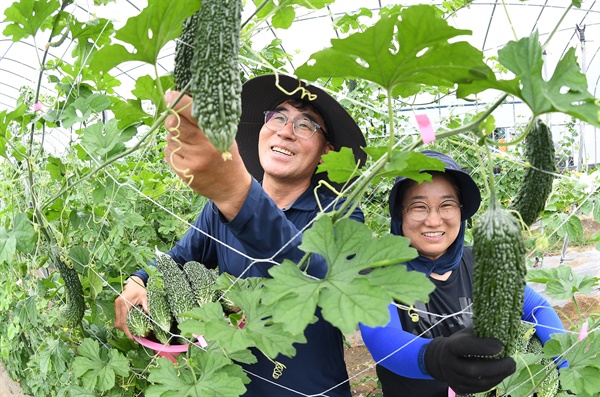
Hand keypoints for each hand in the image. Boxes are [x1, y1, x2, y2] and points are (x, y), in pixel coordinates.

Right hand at [114, 276, 147, 339]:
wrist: (133, 282)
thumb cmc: (139, 288)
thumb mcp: (144, 296)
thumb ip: (146, 305)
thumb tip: (149, 314)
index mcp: (123, 303)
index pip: (123, 321)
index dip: (127, 330)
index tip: (132, 337)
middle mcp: (117, 305)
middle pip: (118, 323)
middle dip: (124, 331)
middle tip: (133, 336)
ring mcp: (116, 305)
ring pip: (116, 321)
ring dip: (122, 328)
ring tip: (131, 332)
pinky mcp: (116, 306)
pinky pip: (117, 317)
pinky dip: (122, 323)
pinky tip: (128, 325)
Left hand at [163, 91, 251, 219]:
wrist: (231, 188)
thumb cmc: (227, 157)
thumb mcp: (225, 136)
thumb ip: (207, 122)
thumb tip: (184, 103)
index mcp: (215, 135)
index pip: (192, 112)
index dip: (178, 102)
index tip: (170, 96)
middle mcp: (202, 147)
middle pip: (175, 124)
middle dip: (172, 119)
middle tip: (177, 119)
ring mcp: (191, 160)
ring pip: (170, 138)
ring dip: (175, 137)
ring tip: (190, 144)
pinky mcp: (182, 171)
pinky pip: (169, 152)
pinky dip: (174, 150)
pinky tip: (187, 155)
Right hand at [423, 327, 515, 394]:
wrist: (442, 360)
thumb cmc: (459, 343)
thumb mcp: (466, 334)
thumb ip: (480, 333)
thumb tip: (502, 330)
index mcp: (449, 347)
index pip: (464, 347)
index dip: (482, 347)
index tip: (500, 345)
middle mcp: (449, 365)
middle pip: (473, 370)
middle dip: (496, 367)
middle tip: (511, 361)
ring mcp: (454, 379)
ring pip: (480, 383)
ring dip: (499, 376)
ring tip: (510, 368)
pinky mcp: (460, 389)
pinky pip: (481, 389)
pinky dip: (494, 381)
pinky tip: (500, 374)